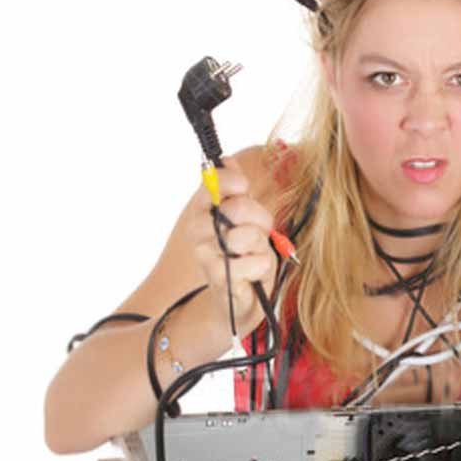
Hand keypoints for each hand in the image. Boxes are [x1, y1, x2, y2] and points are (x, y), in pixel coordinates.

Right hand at [190, 155, 276, 334]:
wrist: (240, 300)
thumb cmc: (244, 256)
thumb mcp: (245, 220)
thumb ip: (235, 192)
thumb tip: (226, 160)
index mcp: (202, 210)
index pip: (211, 182)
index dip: (230, 181)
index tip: (244, 186)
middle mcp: (198, 230)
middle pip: (237, 208)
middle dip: (259, 218)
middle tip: (260, 231)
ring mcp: (206, 255)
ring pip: (246, 235)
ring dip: (261, 246)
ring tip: (254, 254)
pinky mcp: (219, 278)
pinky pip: (253, 262)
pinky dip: (262, 266)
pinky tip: (254, 273)